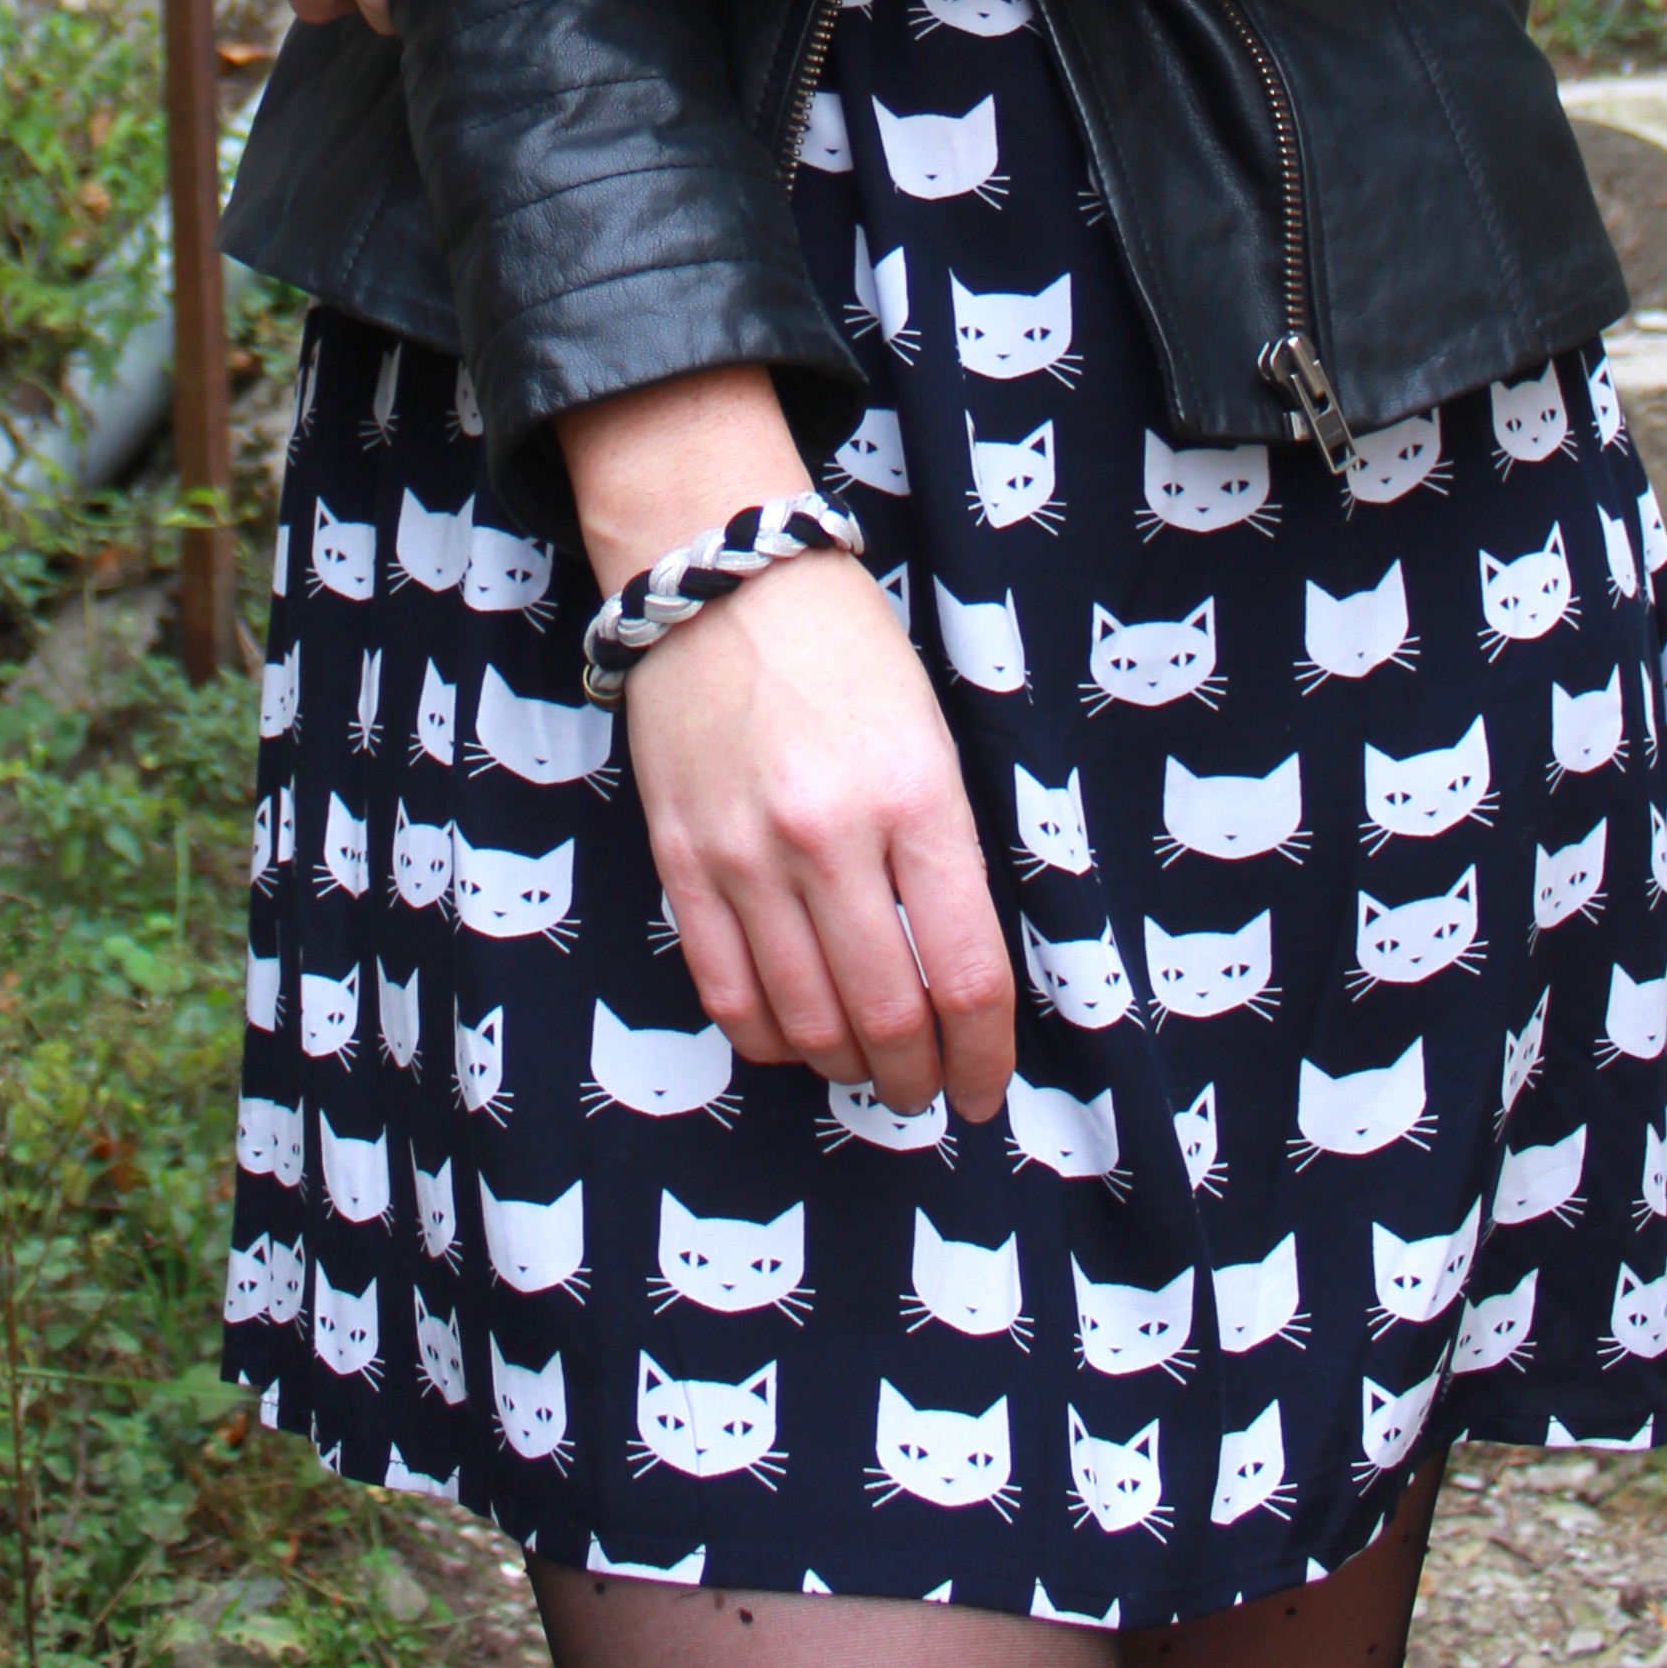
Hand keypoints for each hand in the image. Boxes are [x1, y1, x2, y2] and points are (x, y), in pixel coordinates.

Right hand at [564, 369, 1015, 1124]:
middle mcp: (832, 837)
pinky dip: (765, 1037)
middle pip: (886, 1015)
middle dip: (916, 1076)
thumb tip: (953, 971)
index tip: (985, 1084)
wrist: (722, 576)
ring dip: (844, 1067)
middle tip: (927, 1091)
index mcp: (918, 797)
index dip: (983, 1054)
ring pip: (804, 1020)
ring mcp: (746, 854)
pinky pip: (724, 990)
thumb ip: (944, 851)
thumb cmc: (846, 649)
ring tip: (864, 1067)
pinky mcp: (681, 859)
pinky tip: (791, 1037)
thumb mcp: (932, 736)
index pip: (965, 972)